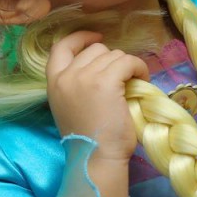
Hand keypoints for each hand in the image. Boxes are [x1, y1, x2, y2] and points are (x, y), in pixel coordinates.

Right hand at [46, 31, 149, 163]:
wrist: (96, 158)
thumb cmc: (89, 140)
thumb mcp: (70, 106)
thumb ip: (76, 83)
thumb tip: (101, 67)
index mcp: (54, 83)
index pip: (60, 47)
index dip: (79, 38)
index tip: (96, 38)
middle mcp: (66, 76)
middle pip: (94, 50)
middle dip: (111, 61)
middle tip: (121, 79)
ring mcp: (84, 77)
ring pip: (113, 54)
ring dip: (126, 66)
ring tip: (132, 84)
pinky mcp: (105, 81)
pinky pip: (128, 61)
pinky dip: (139, 68)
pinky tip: (142, 81)